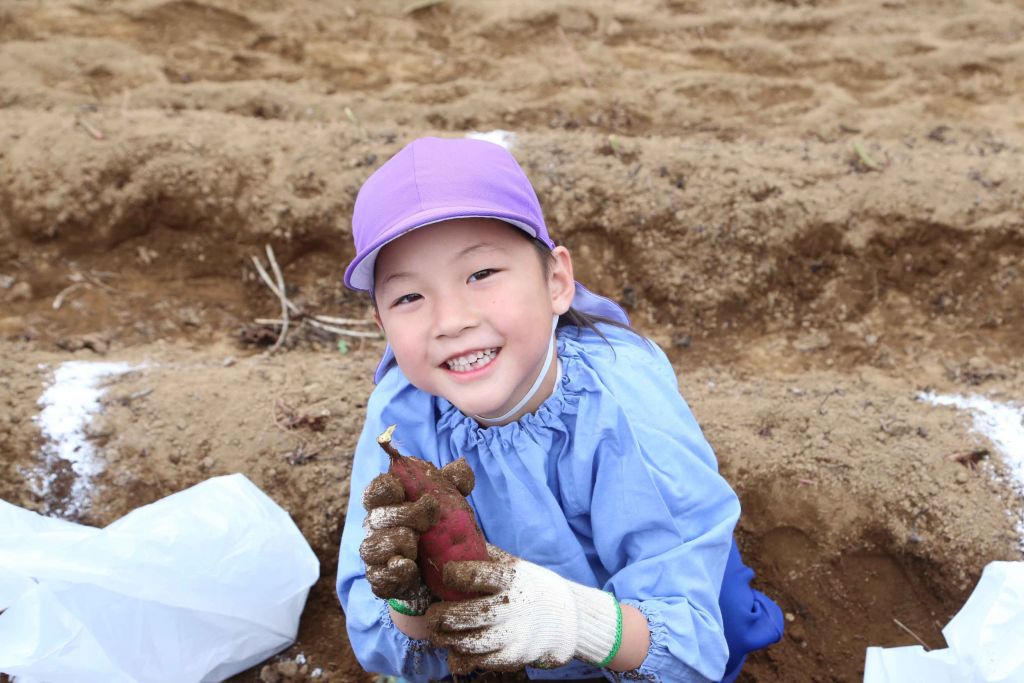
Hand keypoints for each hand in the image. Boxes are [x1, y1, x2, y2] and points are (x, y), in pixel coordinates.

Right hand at [358, 460, 476, 611]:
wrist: (442, 569)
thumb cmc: (438, 526)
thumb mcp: (450, 501)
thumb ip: (455, 482)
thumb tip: (460, 466)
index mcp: (389, 503)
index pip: (377, 490)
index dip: (386, 487)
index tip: (403, 489)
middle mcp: (376, 527)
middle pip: (378, 516)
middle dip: (406, 515)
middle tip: (429, 518)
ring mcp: (376, 554)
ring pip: (373, 546)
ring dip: (400, 543)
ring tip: (418, 547)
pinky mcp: (380, 579)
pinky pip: (378, 577)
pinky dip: (395, 573)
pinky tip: (410, 568)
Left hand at [426, 545, 621, 673]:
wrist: (565, 618)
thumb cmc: (528, 586)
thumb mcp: (513, 564)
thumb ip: (485, 555)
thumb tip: (451, 534)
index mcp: (510, 578)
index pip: (476, 575)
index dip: (454, 574)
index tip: (446, 574)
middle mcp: (512, 607)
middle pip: (467, 614)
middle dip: (440, 617)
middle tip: (431, 616)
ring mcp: (513, 634)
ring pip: (468, 642)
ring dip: (446, 639)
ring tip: (438, 633)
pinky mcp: (513, 657)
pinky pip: (479, 662)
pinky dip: (461, 659)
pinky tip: (455, 651)